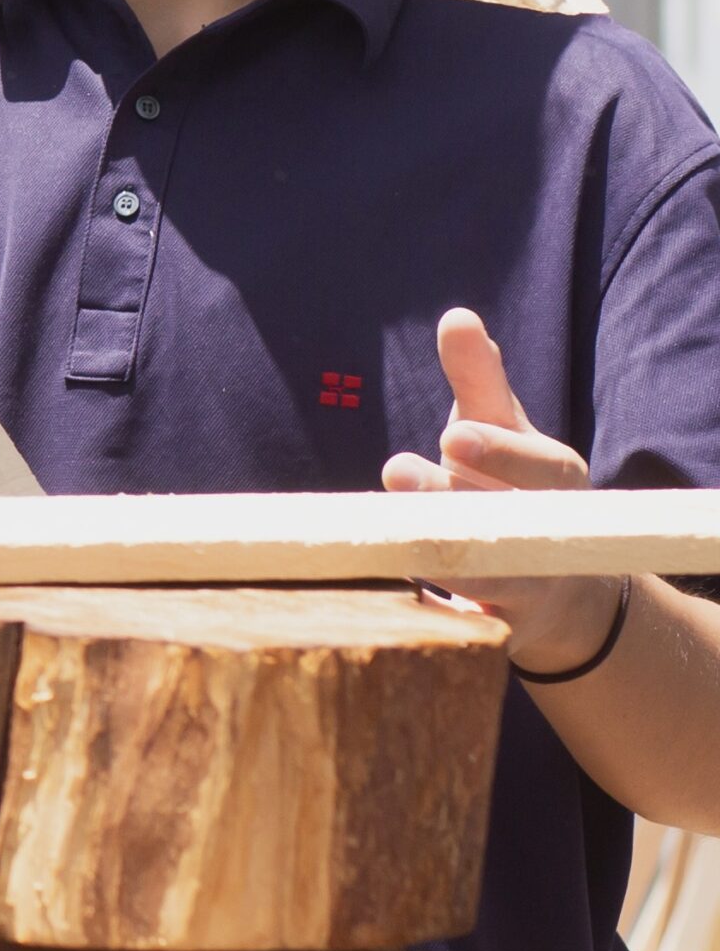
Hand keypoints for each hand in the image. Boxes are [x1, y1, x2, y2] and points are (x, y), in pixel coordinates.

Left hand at [383, 308, 619, 671]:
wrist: (562, 589)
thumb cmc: (513, 484)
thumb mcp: (501, 428)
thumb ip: (479, 379)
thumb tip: (457, 317)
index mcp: (555, 481)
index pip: (540, 465)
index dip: (499, 452)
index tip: (451, 434)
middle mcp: (549, 534)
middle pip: (507, 519)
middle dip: (449, 499)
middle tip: (396, 473)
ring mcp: (528, 588)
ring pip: (487, 579)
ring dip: (436, 555)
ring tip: (386, 529)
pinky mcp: (498, 633)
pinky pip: (466, 629)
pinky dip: (431, 613)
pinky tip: (389, 592)